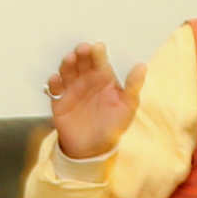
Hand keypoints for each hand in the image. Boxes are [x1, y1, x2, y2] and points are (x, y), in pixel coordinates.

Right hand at [44, 43, 142, 162]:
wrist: (91, 150)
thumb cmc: (113, 126)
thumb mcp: (128, 108)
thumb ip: (133, 87)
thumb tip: (142, 66)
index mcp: (104, 78)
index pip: (100, 60)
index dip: (98, 53)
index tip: (98, 47)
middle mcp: (87, 79)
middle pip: (82, 61)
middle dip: (81, 53)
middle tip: (82, 49)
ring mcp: (72, 88)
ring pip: (67, 70)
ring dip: (67, 63)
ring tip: (69, 59)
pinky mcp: (59, 100)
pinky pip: (55, 88)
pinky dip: (54, 82)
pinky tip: (56, 79)